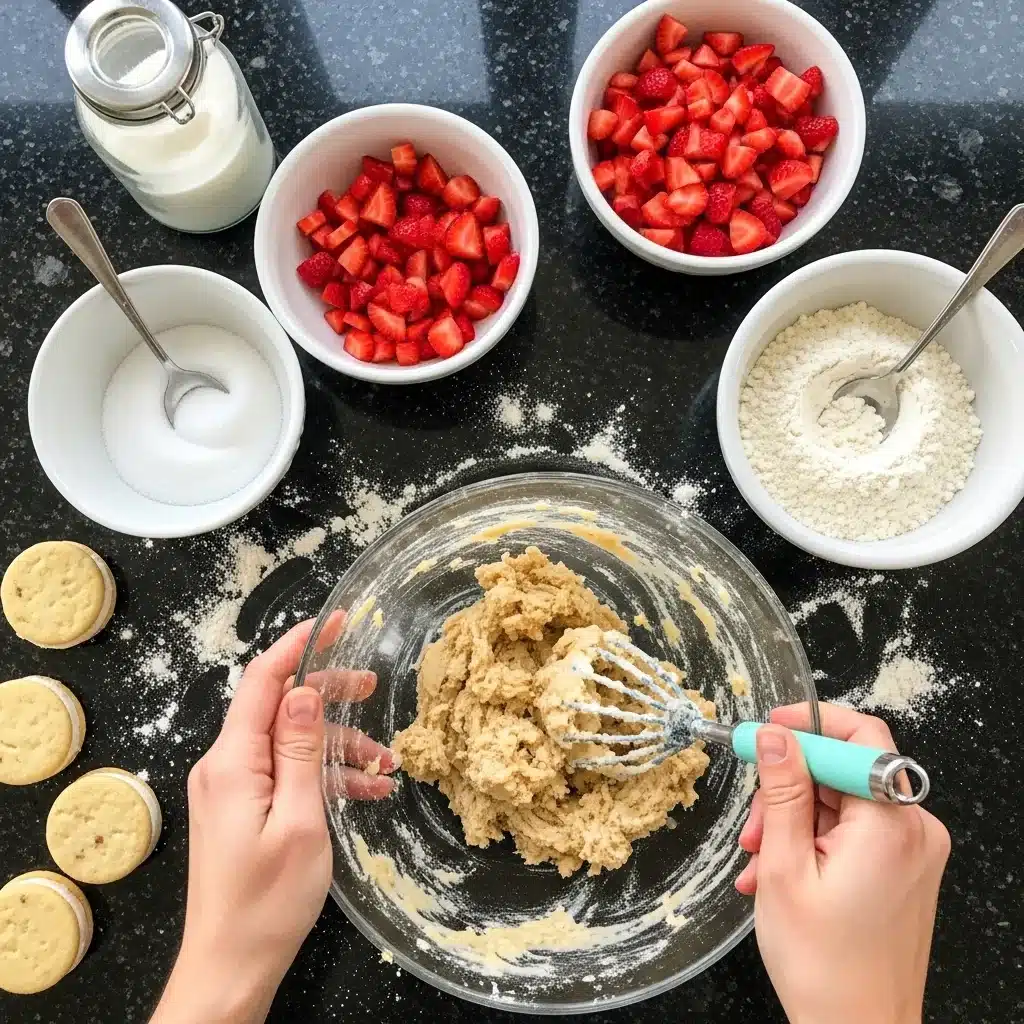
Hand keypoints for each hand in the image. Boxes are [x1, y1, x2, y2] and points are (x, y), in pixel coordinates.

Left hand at [151, 616, 398, 1023]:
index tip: (337, 622)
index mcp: (233, 762)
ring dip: (339, 747)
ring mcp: (233, 787)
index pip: (263, 681)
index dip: (300, 646)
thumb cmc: (266, 903)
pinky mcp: (243, 808)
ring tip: (387, 763)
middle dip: (329, 694)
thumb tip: (304, 690)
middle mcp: (227, 766)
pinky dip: (325, 776)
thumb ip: (301, 751)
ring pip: (291, 742)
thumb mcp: (298, 821)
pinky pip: (287, 774)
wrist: (230, 967)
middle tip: (373, 686)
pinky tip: (367, 791)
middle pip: (279, 706)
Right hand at [736, 703, 949, 1023]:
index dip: (805, 726)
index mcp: (891, 824)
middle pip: (843, 771)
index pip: (859, 735)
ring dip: (793, 823)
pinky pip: (853, 831)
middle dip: (788, 790)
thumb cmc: (825, 967)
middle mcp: (914, 830)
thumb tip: (774, 735)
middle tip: (752, 830)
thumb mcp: (785, 868)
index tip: (761, 734)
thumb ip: (782, 792)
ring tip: (760, 865)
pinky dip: (813, 843)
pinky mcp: (905, 870)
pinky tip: (779, 875)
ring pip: (841, 802)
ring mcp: (914, 852)